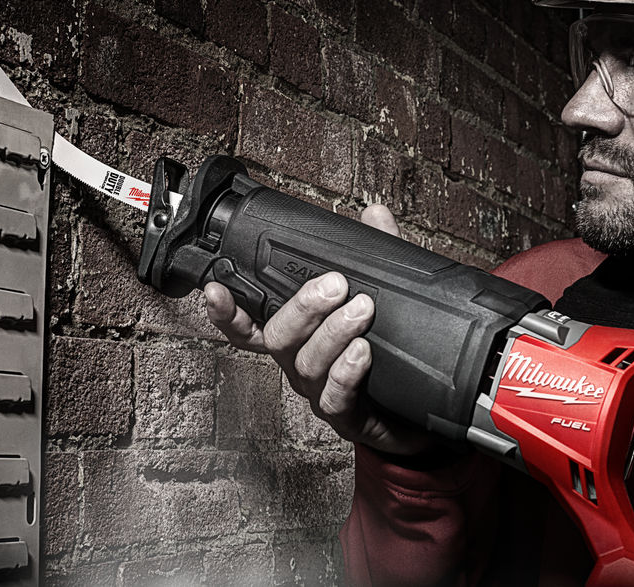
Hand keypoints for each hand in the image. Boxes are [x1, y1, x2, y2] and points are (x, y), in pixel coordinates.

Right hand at [204, 204, 432, 455]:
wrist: (416, 411)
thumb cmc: (390, 354)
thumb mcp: (385, 296)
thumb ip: (378, 254)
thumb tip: (375, 214)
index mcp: (300, 337)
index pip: (251, 324)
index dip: (228, 311)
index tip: (217, 288)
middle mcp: (301, 364)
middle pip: (279, 337)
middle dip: (303, 307)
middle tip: (335, 285)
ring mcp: (320, 393)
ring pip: (306, 364)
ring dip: (332, 333)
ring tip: (362, 310)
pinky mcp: (347, 418)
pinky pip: (335, 398)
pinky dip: (346, 374)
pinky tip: (362, 354)